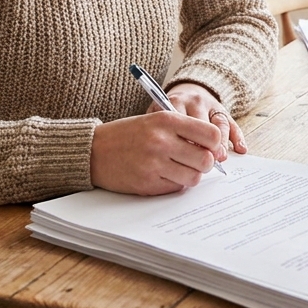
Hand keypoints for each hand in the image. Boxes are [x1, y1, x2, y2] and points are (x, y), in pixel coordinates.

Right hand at [91, 111, 223, 194]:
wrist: (94, 150)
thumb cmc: (127, 134)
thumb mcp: (155, 120)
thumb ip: (183, 130)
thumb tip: (213, 149)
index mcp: (167, 120)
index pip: (211, 135)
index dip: (214, 143)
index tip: (208, 147)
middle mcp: (162, 141)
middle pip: (206, 160)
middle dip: (205, 163)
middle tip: (195, 161)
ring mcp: (154, 164)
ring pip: (194, 178)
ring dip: (190, 175)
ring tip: (179, 168)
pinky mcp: (148, 183)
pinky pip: (176, 188)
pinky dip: (174, 183)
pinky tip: (163, 174)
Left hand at [162, 82, 246, 155]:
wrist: (183, 93)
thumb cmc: (167, 114)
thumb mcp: (158, 118)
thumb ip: (163, 133)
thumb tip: (168, 158)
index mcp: (175, 103)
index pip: (183, 124)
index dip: (188, 144)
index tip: (187, 160)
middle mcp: (194, 102)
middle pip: (204, 125)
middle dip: (206, 146)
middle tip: (206, 163)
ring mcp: (211, 104)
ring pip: (220, 124)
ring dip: (222, 143)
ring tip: (221, 158)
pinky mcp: (223, 109)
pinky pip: (233, 123)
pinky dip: (238, 137)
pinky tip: (240, 149)